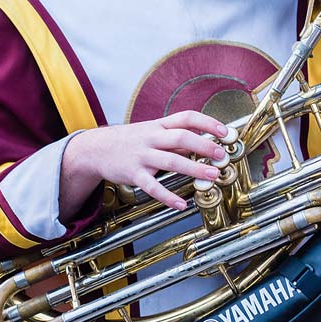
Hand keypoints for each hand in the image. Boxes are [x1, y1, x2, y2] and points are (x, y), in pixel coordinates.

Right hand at [60, 111, 229, 215]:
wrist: (95, 149)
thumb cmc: (130, 140)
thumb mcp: (151, 132)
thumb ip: (175, 138)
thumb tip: (205, 142)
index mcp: (159, 125)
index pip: (187, 117)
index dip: (208, 122)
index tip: (225, 131)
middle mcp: (151, 138)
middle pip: (181, 137)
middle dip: (205, 146)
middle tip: (222, 156)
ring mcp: (141, 155)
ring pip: (171, 161)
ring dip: (194, 168)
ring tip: (212, 176)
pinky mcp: (133, 174)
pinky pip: (152, 187)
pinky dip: (168, 196)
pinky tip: (182, 204)